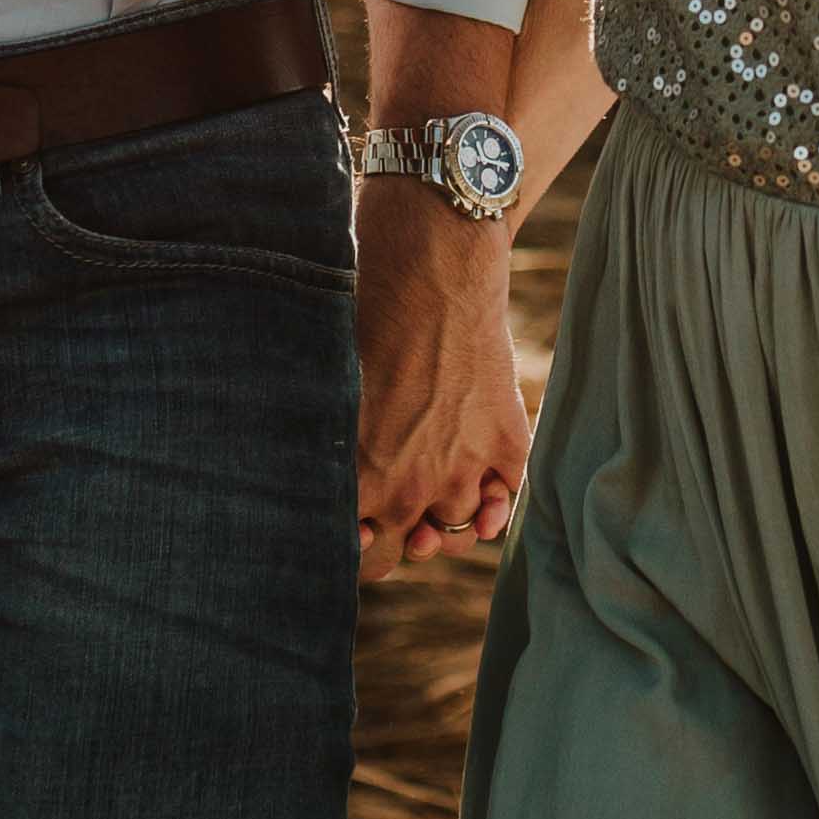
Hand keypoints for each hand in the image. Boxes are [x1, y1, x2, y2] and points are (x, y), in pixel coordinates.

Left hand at [354, 184, 531, 579]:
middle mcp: (412, 488)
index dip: (351, 542)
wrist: (431, 265)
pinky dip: (494, 500)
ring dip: (445, 513)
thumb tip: (311, 486)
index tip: (352, 523)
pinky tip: (479, 484)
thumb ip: (327, 450)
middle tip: (391, 509)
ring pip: (456, 528)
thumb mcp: (325, 389)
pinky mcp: (507, 441)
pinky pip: (505, 498)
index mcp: (358, 480)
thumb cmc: (362, 314)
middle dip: (396, 535)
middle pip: (405, 552)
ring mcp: (464, 467)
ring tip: (433, 484)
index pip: (354, 554)